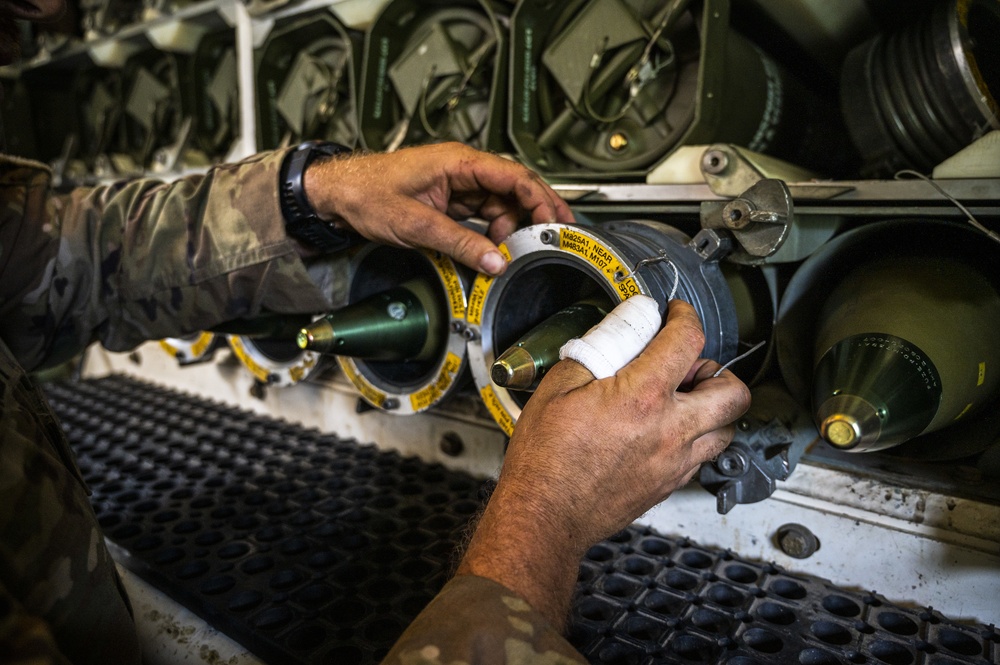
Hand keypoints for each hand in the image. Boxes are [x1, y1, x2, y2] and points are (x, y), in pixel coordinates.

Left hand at [304, 142, 574, 274]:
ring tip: (514, 252)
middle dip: (537, 212)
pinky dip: (492, 232)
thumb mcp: (415, 224)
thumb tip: (495, 260)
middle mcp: (463, 169)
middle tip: (558, 236)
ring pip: (500, 204)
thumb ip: (459, 243)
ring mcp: (457, 185)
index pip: (514, 176)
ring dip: (511, 228)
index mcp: (458, 162)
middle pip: (514, 189)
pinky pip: (482, 214)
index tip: (556, 222)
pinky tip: (494, 249)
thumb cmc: (366, 193)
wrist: (337, 194)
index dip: (540, 199)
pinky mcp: (449, 201)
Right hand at [457, 300, 750, 626]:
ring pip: (726, 428)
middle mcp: (670, 430)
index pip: (688, 341)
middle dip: (717, 369)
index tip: (678, 314)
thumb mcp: (558, 387)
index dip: (686, 316)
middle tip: (688, 365)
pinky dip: (694, 437)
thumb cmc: (546, 460)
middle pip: (733, 391)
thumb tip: (619, 329)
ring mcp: (675, 462)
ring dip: (711, 407)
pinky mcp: (670, 484)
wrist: (545, 516)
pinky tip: (663, 430)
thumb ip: (596, 351)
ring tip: (680, 400)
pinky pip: (702, 455)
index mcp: (643, 397)